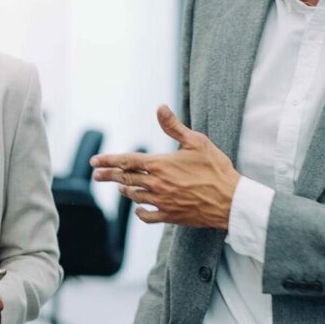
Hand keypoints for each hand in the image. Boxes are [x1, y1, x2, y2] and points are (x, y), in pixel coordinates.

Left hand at [91, 105, 239, 228]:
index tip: (94, 162)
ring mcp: (162, 201)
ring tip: (120, 187)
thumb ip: (174, 127)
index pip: (126, 161)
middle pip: (125, 179)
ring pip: (135, 196)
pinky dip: (140, 212)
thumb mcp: (196, 142)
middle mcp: (156, 184)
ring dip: (125, 191)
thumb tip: (160, 108)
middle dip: (108, 176)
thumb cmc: (216, 168)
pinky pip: (147, 216)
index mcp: (160, 164)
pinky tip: (138, 209)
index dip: (108, 161)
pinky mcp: (170, 215)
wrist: (230, 200)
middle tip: (96, 176)